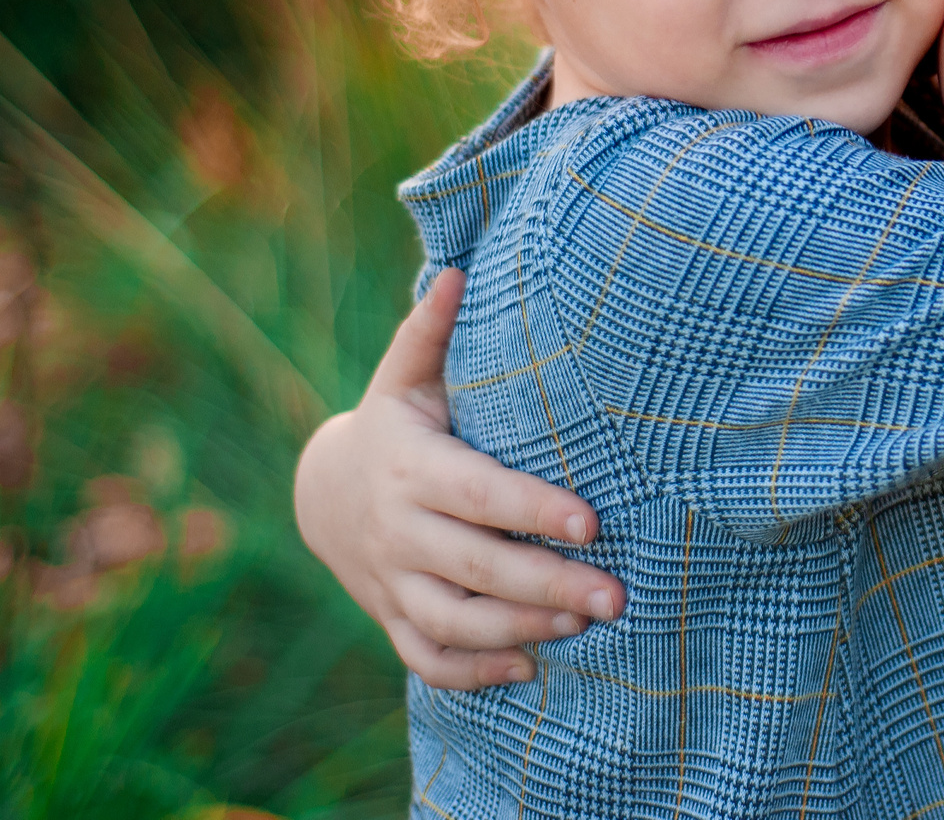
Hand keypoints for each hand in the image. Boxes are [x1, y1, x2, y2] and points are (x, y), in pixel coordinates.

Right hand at [294, 268, 627, 687]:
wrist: (326, 493)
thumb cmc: (396, 422)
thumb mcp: (405, 375)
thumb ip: (431, 330)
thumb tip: (458, 271)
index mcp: (408, 466)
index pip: (476, 493)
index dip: (531, 509)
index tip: (593, 522)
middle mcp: (397, 530)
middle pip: (475, 567)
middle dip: (547, 584)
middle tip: (618, 594)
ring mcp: (390, 582)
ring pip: (454, 621)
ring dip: (521, 628)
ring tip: (587, 625)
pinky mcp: (391, 619)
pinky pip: (429, 659)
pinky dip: (475, 671)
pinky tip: (532, 666)